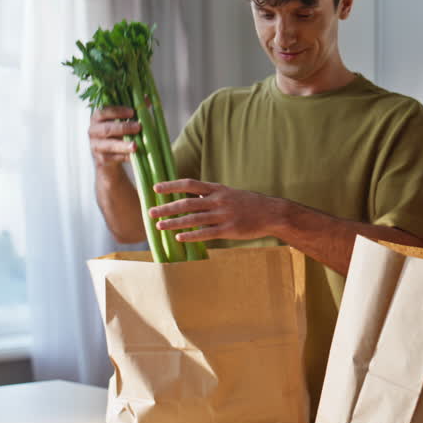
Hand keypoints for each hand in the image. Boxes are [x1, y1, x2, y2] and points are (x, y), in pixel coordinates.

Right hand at [88, 106, 139, 166]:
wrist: (108, 153)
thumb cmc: (117, 130)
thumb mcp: (123, 118)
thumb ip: (133, 109)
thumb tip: (146, 98)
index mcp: (97, 117)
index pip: (103, 111)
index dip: (117, 111)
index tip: (132, 112)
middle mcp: (93, 131)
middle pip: (106, 129)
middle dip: (123, 128)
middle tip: (138, 127)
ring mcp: (95, 145)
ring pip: (108, 145)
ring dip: (123, 145)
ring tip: (136, 146)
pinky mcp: (101, 158)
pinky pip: (113, 158)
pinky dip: (124, 157)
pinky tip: (134, 157)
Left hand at [149, 179, 283, 241]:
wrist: (272, 213)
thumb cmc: (249, 204)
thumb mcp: (229, 193)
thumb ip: (211, 195)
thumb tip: (192, 197)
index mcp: (217, 189)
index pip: (189, 184)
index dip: (171, 186)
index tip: (155, 188)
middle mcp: (218, 200)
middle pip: (187, 203)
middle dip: (167, 208)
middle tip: (150, 212)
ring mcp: (223, 215)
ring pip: (193, 219)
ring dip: (174, 223)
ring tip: (159, 226)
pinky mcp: (229, 230)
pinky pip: (206, 233)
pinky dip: (191, 235)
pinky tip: (179, 238)